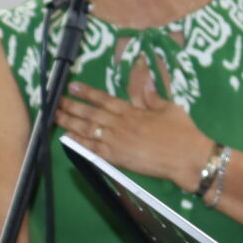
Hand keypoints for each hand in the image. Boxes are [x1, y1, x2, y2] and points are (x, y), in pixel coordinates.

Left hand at [62, 61, 213, 187]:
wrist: (187, 157)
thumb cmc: (183, 132)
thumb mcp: (170, 109)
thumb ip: (153, 98)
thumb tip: (145, 84)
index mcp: (133, 111)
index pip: (104, 99)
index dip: (88, 93)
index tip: (73, 87)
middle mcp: (120, 124)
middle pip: (90, 114)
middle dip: (71, 106)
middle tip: (56, 101)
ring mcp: (116, 141)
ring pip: (87, 129)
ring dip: (70, 122)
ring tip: (56, 116)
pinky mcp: (117, 157)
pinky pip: (93, 149)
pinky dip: (80, 143)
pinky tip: (68, 138)